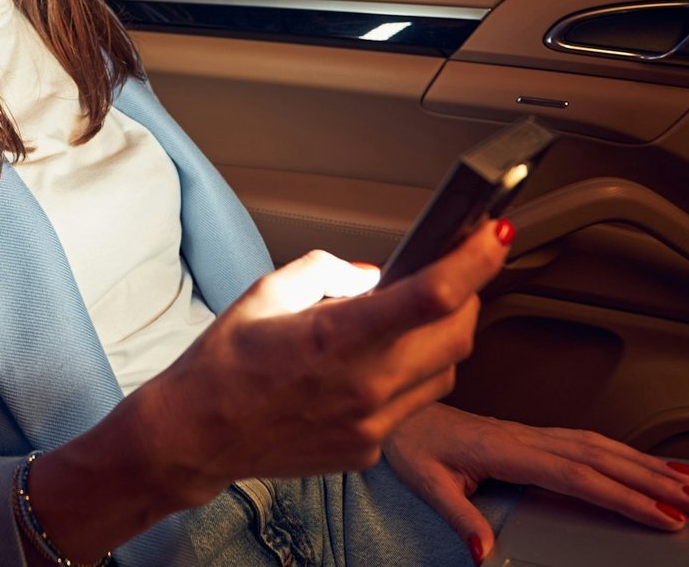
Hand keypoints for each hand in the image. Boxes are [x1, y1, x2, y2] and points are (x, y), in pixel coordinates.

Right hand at [142, 219, 513, 505]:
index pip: (432, 296)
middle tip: (450, 274)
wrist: (196, 436)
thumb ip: (326, 272)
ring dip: (440, 339)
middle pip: (457, 335)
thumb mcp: (264, 293)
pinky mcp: (369, 451)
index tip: (493, 237)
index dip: (474, 262)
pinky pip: (412, 405)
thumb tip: (372, 276)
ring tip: (405, 322)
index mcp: (336, 337)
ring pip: (444, 373)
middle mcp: (364, 386)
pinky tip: (372, 365)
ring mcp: (370, 425)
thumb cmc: (223, 365)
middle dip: (466, 296)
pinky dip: (407, 376)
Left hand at [383, 404, 688, 562]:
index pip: (578, 477)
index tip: (663, 516)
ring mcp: (532, 434)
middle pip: (603, 460)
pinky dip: (623, 452)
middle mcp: (527, 438)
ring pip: (602, 447)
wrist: (400, 414)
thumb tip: (483, 552)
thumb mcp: (427, 484)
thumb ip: (460, 517)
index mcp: (507, 450)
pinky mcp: (532, 436)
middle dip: (655, 482)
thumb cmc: (412, 444)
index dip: (624, 497)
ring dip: (648, 465)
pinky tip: (645, 463)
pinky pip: (587, 442)